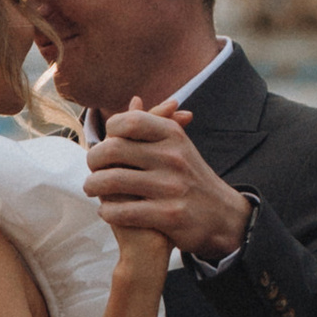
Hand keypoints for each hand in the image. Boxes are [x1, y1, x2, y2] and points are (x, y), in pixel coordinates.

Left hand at [85, 101, 256, 265]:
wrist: (224, 216)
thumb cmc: (190, 178)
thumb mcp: (179, 146)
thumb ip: (155, 124)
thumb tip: (133, 100)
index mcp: (173, 135)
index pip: (128, 121)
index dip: (109, 131)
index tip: (106, 143)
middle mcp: (173, 157)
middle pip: (113, 150)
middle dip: (94, 160)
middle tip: (92, 168)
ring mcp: (172, 187)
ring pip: (112, 181)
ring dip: (94, 186)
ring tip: (92, 189)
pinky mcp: (169, 215)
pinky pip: (123, 211)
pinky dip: (108, 211)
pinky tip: (107, 211)